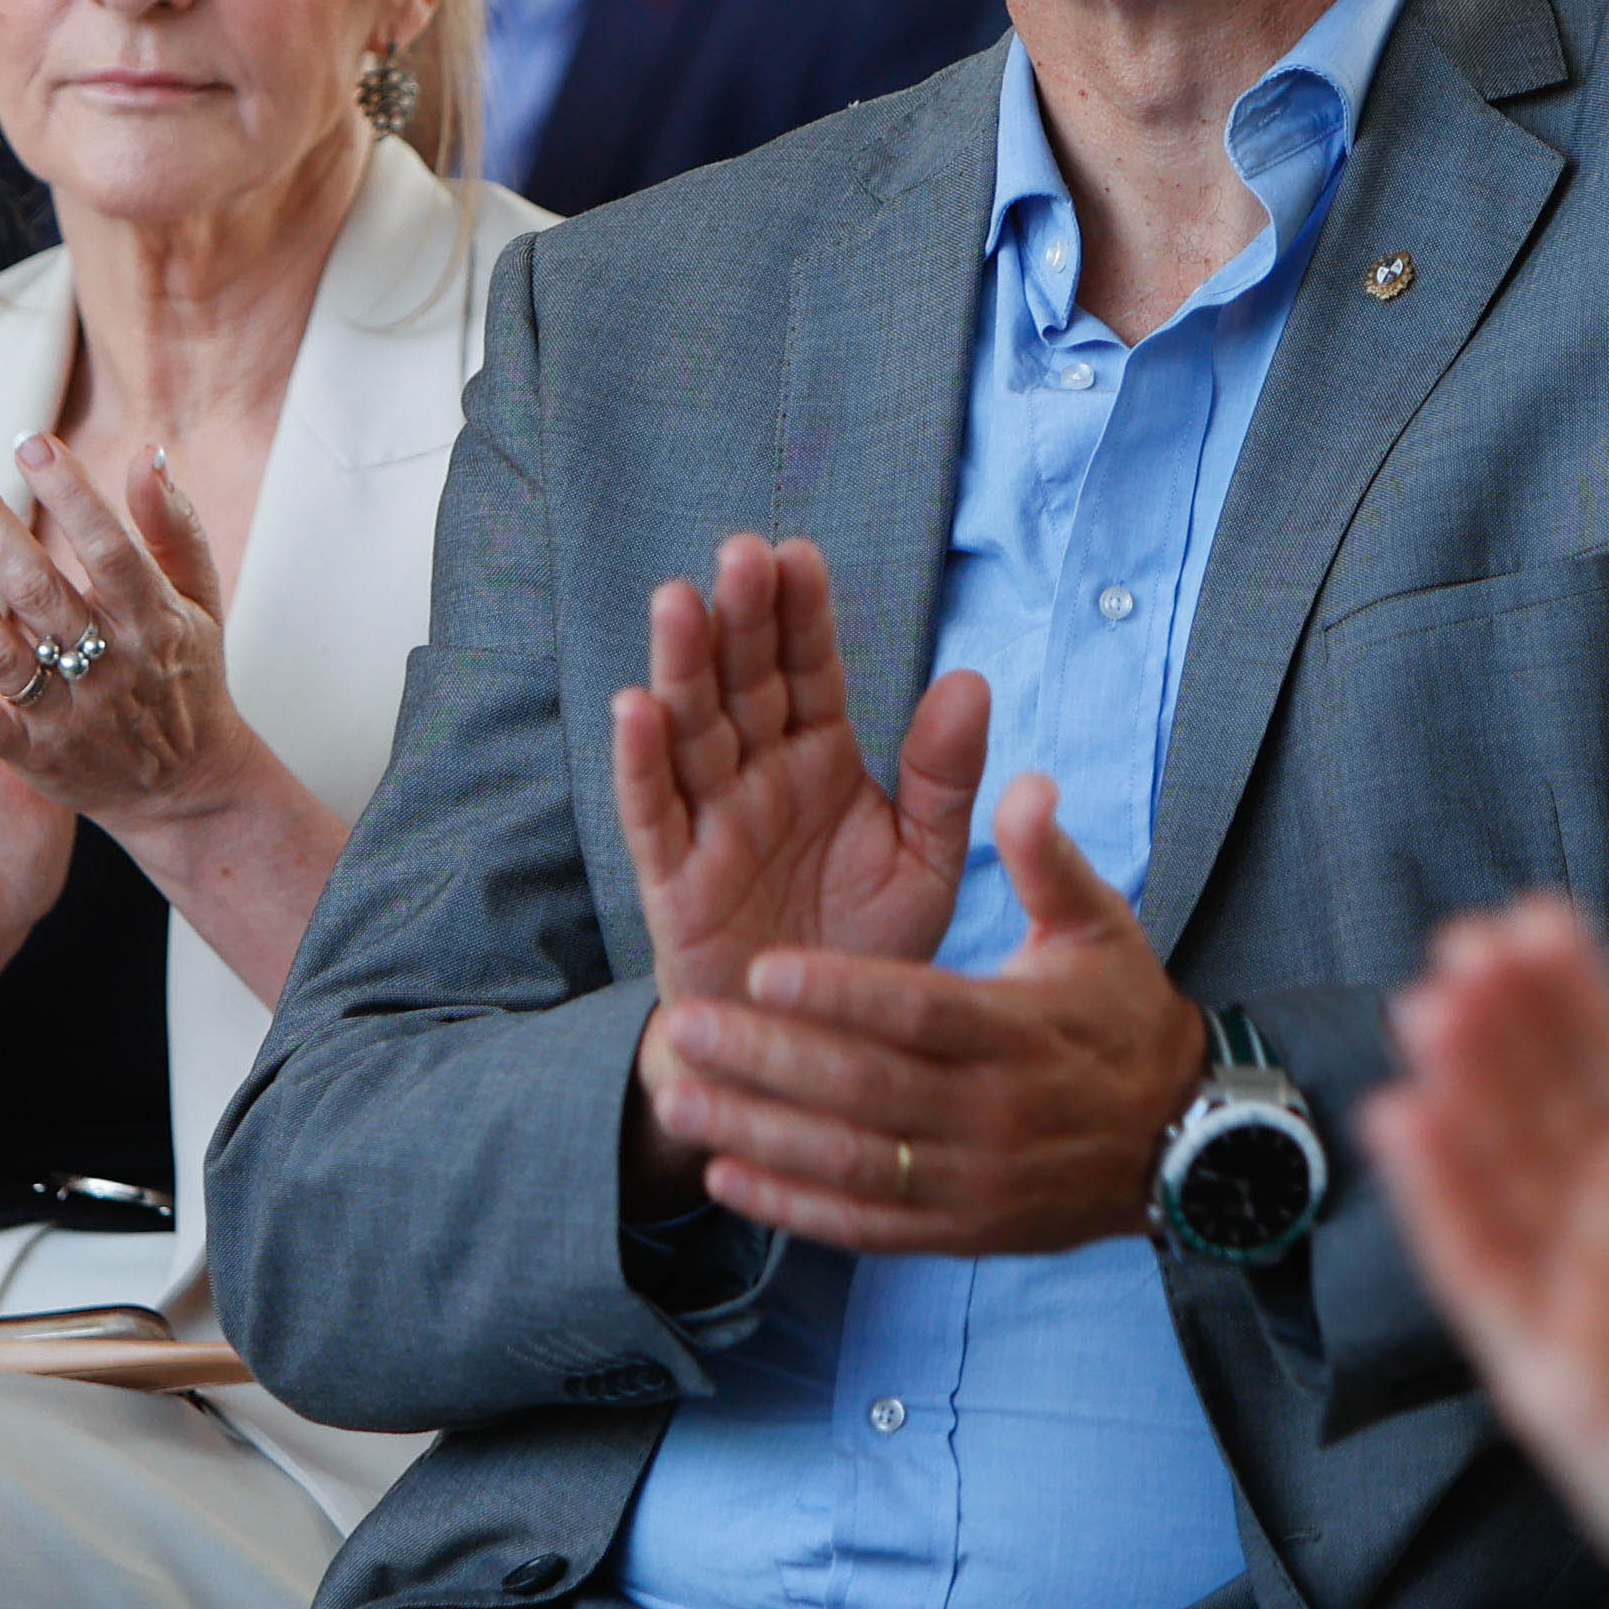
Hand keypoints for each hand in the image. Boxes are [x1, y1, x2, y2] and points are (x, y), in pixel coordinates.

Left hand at [0, 436, 260, 836]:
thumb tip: (146, 455)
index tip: (29, 443)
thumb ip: (173, 528)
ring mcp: (67, 713)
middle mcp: (109, 666)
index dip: (71, 497)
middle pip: (38, 589)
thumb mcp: (198, 600)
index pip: (109, 549)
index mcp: (152, 621)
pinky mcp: (32, 754)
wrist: (184, 786)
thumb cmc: (186, 675)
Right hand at [610, 535, 984, 1205]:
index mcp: (821, 757)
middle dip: (741, 619)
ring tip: (679, 602)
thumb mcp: (925, 861)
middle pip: (743, 682)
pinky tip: (635, 709)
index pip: (809, 668)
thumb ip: (943, 778)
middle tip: (741, 555)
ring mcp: (713, 823)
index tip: (801, 554)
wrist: (817, 1054)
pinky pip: (654, 815)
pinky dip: (642, 765)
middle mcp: (759, 775)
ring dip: (682, 668)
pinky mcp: (676, 880)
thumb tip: (972, 679)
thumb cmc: (867, 949)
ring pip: (691, 731)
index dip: (802, 615)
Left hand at [638, 773, 1206, 1254]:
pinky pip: (865, 1225)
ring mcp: (974, 1182)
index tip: (763, 967)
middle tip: (684, 1027)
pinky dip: (793, 1207)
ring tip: (678, 1099)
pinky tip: (726, 1177)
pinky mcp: (960, 1232)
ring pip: (851, 1163)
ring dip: (757, 1134)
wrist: (1182, 1143)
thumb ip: (1049, 859)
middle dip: (766, 1060)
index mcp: (1020, 1031)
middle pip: (865, 1089)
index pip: (919, 1010)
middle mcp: (993, 1112)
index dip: (839, 993)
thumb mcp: (1102, 929)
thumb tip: (1024, 783)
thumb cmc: (1123, 1020)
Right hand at [1369, 903, 1608, 1608]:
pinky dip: (1439, 1201)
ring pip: (1496, 1165)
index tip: (1532, 917)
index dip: (1568, 987)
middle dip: (1499, 1020)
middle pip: (1537, 1094)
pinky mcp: (1546, 1366)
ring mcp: (1570, 1282)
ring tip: (1429, 1009)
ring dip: (1456, 1089)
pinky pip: (1482, 1273)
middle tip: (1467, 948)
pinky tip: (1404, 1123)